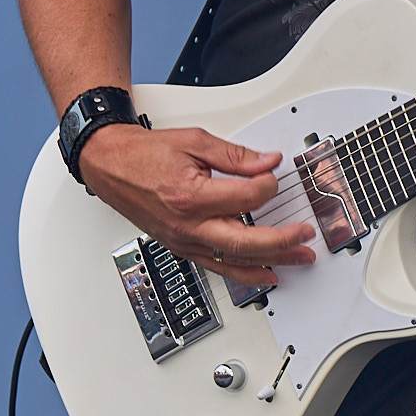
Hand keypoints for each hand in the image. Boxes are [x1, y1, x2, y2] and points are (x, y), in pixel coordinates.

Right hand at [77, 125, 316, 278]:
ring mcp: (184, 241)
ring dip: (272, 262)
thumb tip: (268, 162)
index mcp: (190, 196)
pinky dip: (245, 272)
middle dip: (282, 240)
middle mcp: (187, 225)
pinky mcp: (182, 247)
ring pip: (234, 261)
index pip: (246, 199)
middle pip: (245, 242)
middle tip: (305, 235)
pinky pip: (218, 266)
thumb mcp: (194, 142)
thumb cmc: (144, 154)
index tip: (273, 175)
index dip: (267, 185)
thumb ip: (235, 155)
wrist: (110, 165)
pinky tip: (266, 273)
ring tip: (298, 259)